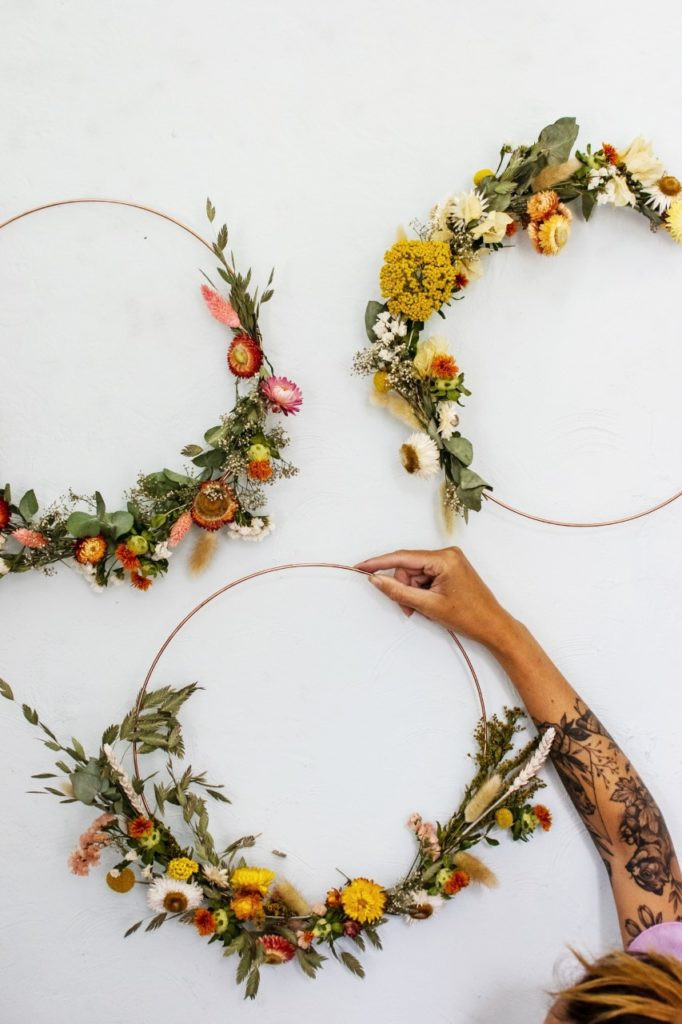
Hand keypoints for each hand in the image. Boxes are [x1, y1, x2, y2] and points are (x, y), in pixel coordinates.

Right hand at [355, 546, 516, 651]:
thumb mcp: (429, 606)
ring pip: (415, 575)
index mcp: (444, 558)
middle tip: (410, 609)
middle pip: (408, 567)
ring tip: (424, 610)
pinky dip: (422, 592)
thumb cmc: (470, 616)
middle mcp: (447, 554)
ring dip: (413, 593)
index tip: (361, 566)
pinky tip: (430, 604)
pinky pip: (425, 577)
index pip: (403, 557)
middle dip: (404, 588)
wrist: (494, 626)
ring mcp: (450, 561)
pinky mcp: (450, 569)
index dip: (379, 563)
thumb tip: (377, 580)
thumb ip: (399, 592)